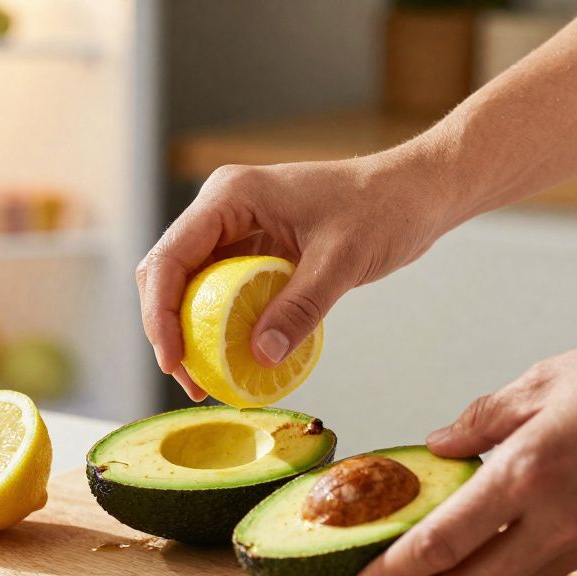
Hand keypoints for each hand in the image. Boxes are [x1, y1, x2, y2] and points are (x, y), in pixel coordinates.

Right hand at [136, 146, 459, 399]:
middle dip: (169, 329)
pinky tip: (235, 360)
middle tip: (190, 382)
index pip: (170, 257)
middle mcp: (223, 208)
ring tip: (207, 382)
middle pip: (169, 273)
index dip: (159, 313)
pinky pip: (222, 291)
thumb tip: (261, 357)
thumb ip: (300, 307)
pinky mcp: (255, 248)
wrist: (416, 192)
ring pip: (190, 286)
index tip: (173, 361)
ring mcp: (237, 228)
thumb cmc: (384, 209)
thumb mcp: (341, 261)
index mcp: (230, 196)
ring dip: (192, 332)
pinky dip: (222, 327)